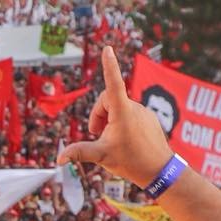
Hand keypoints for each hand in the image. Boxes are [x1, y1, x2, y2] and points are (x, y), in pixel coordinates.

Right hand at [57, 46, 173, 186]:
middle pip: (107, 101)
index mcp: (122, 112)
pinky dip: (123, 125)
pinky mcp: (149, 118)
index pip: (112, 83)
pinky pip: (131, 115)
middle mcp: (134, 107)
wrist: (160, 171)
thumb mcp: (102, 156)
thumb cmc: (131, 162)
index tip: (107, 50)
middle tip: (96, 135)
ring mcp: (143, 112)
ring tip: (112, 142)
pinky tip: (126, 143)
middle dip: (98, 115)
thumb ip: (80, 152)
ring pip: (119, 109)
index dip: (109, 66)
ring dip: (110, 122)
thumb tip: (60, 158)